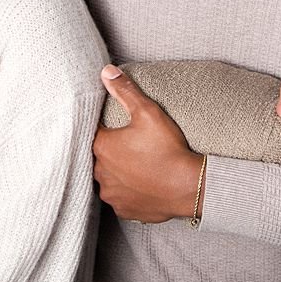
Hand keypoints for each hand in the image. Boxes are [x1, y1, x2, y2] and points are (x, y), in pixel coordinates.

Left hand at [93, 64, 204, 222]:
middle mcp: (100, 173)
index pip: (92, 133)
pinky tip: (141, 183)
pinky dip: (128, 191)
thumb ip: (125, 90)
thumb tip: (106, 71)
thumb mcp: (148, 112)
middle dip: (111, 151)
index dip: (103, 128)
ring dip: (117, 173)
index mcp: (101, 147)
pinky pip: (120, 198)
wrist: (189, 186)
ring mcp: (112, 194)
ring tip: (137, 164)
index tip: (114, 127)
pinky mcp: (124, 210)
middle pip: (98, 157)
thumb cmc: (168, 148)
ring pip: (108, 179)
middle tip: (130, 145)